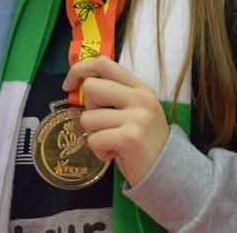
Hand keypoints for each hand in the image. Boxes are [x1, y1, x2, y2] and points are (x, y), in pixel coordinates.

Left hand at [62, 56, 169, 186]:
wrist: (167, 172)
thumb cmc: (142, 141)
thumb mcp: (133, 110)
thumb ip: (112, 95)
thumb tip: (77, 86)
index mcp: (139, 87)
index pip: (103, 63)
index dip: (79, 70)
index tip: (69, 86)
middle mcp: (140, 98)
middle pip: (91, 88)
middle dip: (89, 109)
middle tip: (104, 125)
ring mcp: (137, 117)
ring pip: (88, 117)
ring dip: (94, 134)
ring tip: (112, 142)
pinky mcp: (129, 138)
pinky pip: (93, 139)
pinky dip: (98, 150)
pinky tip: (113, 154)